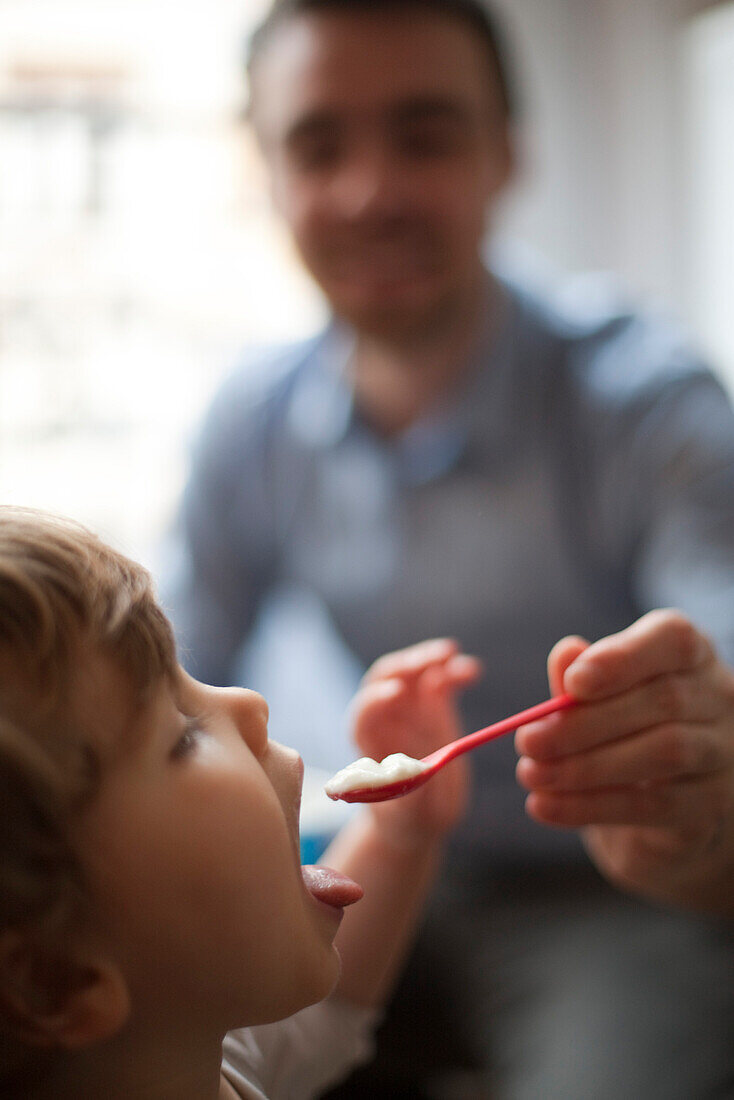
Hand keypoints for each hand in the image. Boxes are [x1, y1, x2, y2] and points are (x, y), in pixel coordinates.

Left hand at [350, 638, 481, 847]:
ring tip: (452, 654)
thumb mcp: (409, 814)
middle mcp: (385, 719)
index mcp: (368, 745)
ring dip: (429, 658)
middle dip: (406, 665)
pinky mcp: (433, 706)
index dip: (374, 701)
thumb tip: (418, 773)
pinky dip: (454, 671)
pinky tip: (472, 672)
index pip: (363, 716)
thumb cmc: (409, 819)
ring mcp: (409, 709)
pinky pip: (441, 679)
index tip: (394, 692)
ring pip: (414, 672)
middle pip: (386, 680)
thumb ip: (411, 793)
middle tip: (431, 659)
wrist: (425, 815)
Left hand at [515, 610, 733, 910]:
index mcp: (688, 655)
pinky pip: (653, 806)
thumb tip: (566, 654)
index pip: (672, 639)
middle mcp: (716, 697)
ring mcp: (721, 752)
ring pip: (664, 752)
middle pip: (663, 700)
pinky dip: (589, 806)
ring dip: (585, 767)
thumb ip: (581, 678)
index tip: (573, 682)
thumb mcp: (596, 700)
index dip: (623, 658)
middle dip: (585, 722)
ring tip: (530, 774)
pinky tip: (544, 806)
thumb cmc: (621, 731)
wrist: (655, 808)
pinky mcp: (710, 805)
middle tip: (528, 741)